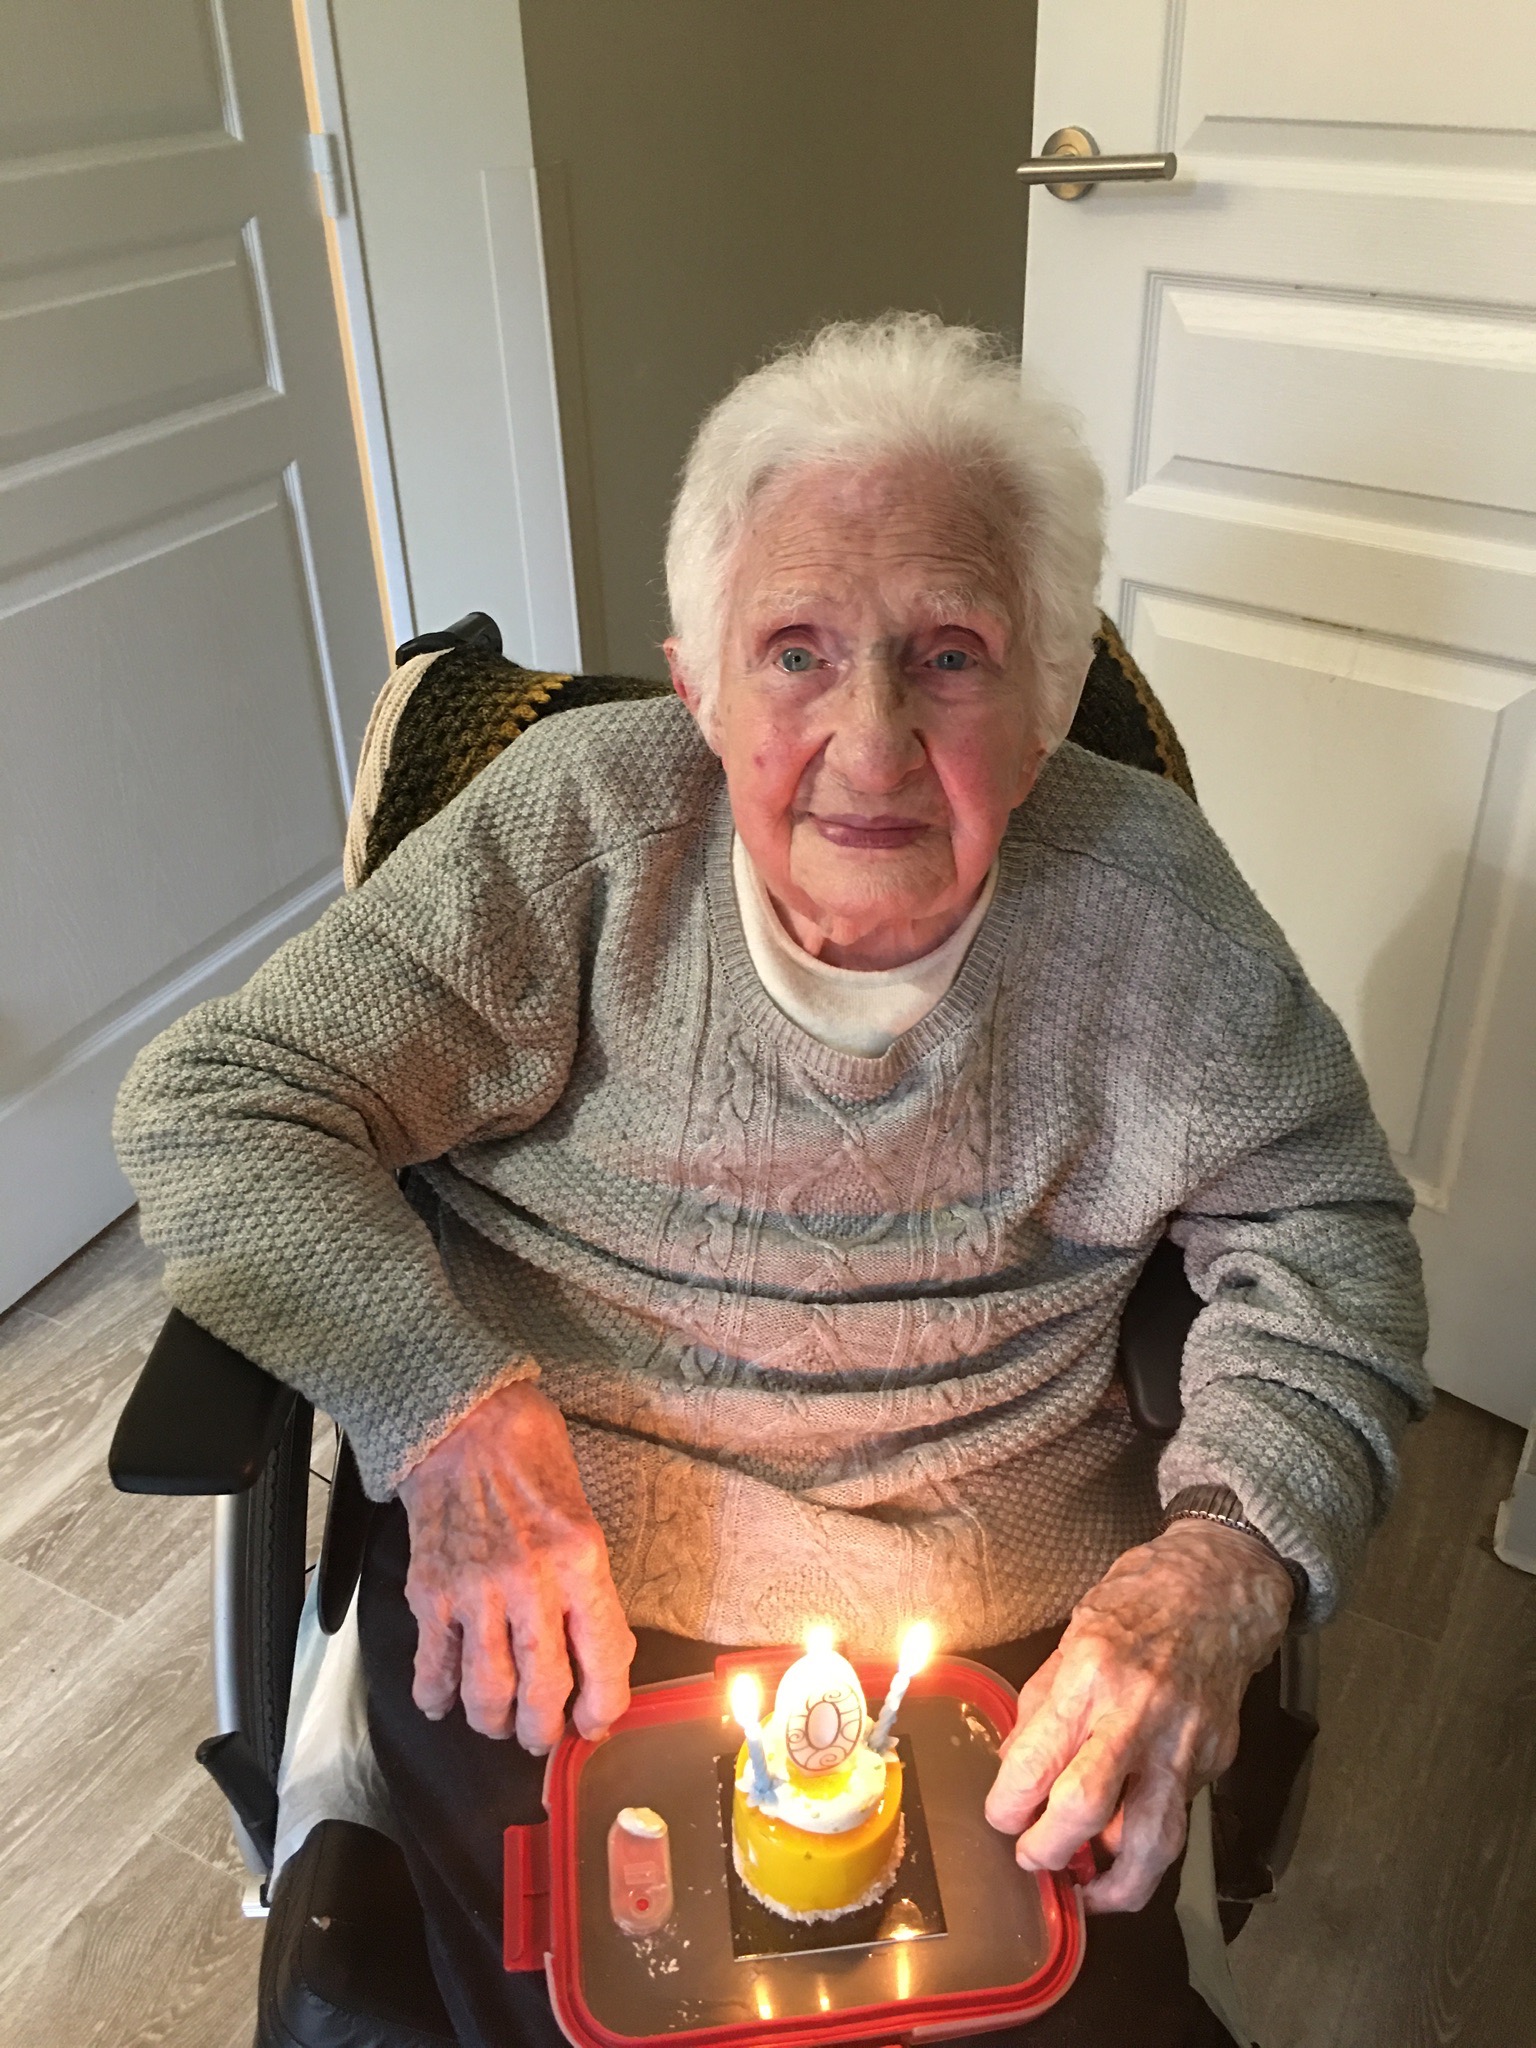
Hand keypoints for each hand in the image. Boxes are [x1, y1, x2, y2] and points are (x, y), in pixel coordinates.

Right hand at [397, 1380, 635, 1749]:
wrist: (466, 1423)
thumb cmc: (532, 1458)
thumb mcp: (585, 1516)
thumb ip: (590, 1586)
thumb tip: (600, 1652)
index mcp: (581, 1560)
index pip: (604, 1661)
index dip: (604, 1707)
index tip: (597, 1721)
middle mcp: (531, 1582)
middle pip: (543, 1692)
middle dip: (544, 1730)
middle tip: (542, 1734)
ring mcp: (476, 1591)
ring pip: (487, 1693)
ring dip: (495, 1721)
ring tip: (499, 1722)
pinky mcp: (431, 1592)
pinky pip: (433, 1668)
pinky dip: (437, 1697)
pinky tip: (445, 1702)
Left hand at [984, 1519, 1293, 1911]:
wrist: (1220, 1588)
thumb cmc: (1140, 1600)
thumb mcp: (1073, 1634)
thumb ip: (1043, 1702)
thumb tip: (1018, 1764)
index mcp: (1091, 1672)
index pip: (1038, 1761)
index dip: (1008, 1805)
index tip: (1001, 1817)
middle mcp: (1138, 1712)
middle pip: (1086, 1808)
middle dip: (1049, 1849)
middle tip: (1031, 1857)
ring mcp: (1183, 1741)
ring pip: (1152, 1840)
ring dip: (1115, 1883)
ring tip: (1088, 1891)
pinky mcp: (1216, 1759)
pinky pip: (1179, 1817)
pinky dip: (1151, 1843)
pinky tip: (1128, 1847)